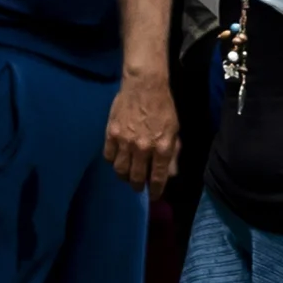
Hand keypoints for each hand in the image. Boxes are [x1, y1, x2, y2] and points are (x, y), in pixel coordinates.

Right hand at [104, 69, 178, 190]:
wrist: (144, 86)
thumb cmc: (163, 107)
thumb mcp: (174, 130)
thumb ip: (172, 153)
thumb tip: (171, 174)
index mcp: (162, 148)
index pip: (158, 178)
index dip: (156, 191)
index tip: (154, 196)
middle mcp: (143, 148)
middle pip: (136, 178)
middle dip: (138, 186)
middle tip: (138, 187)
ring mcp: (125, 142)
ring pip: (120, 170)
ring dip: (124, 176)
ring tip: (127, 175)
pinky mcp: (111, 134)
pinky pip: (108, 156)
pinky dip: (112, 161)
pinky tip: (117, 159)